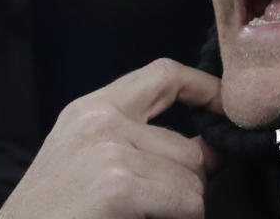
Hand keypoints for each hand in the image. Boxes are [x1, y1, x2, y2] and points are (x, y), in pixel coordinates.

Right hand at [0, 58, 222, 218]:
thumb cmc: (52, 216)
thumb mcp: (86, 163)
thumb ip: (141, 143)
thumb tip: (212, 150)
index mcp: (89, 109)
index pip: (164, 75)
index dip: (205, 88)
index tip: (227, 106)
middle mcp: (99, 122)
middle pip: (188, 146)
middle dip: (187, 184)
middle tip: (152, 208)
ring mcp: (108, 153)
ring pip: (193, 180)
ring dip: (178, 210)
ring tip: (138, 217)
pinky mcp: (118, 187)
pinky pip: (186, 203)